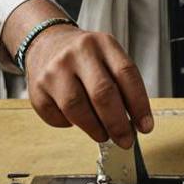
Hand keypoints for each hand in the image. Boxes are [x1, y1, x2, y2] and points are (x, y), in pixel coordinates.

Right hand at [25, 24, 153, 148]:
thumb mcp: (107, 57)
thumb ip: (122, 85)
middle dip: (117, 124)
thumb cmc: (85, 57)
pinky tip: (76, 120)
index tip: (145, 127)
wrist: (48, 42)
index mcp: (103, 43)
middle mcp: (78, 53)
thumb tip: (135, 123)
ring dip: (95, 129)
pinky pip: (57, 118)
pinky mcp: (37, 88)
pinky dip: (70, 125)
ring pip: (77, 108)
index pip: (126, 74)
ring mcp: (55, 70)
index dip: (139, 104)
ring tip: (103, 134)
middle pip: (102, 93)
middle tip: (126, 140)